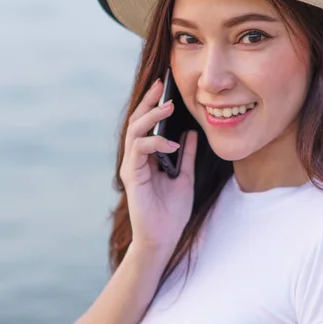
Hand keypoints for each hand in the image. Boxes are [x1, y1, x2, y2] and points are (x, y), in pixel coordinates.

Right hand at [119, 79, 197, 254]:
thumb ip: (185, 155)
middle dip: (148, 102)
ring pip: (134, 131)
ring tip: (169, 106)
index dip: (154, 105)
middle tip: (161, 85)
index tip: (166, 88)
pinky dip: (155, 143)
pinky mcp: (131, 176)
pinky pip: (139, 150)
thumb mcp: (185, 177)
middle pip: (137, 122)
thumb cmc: (172, 212)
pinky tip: (171, 143)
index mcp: (147, 157)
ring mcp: (132, 166)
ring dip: (151, 116)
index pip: (147, 124)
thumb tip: (190, 133)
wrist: (163, 238)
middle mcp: (136, 159)